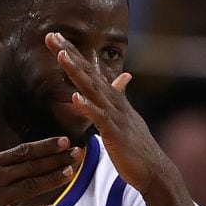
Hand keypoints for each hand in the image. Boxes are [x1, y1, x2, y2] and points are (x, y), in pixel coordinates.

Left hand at [45, 33, 165, 193]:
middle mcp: (113, 103)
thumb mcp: (126, 116)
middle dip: (69, 53)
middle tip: (51, 35)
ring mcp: (115, 117)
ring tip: (60, 56)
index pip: (89, 71)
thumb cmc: (136, 146)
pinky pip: (99, 119)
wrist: (154, 170)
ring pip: (92, 90)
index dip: (72, 54)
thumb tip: (124, 77)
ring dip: (76, 72)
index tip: (55, 38)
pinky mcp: (115, 134)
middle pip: (88, 73)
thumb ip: (121, 96)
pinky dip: (87, 107)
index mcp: (112, 99)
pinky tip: (75, 98)